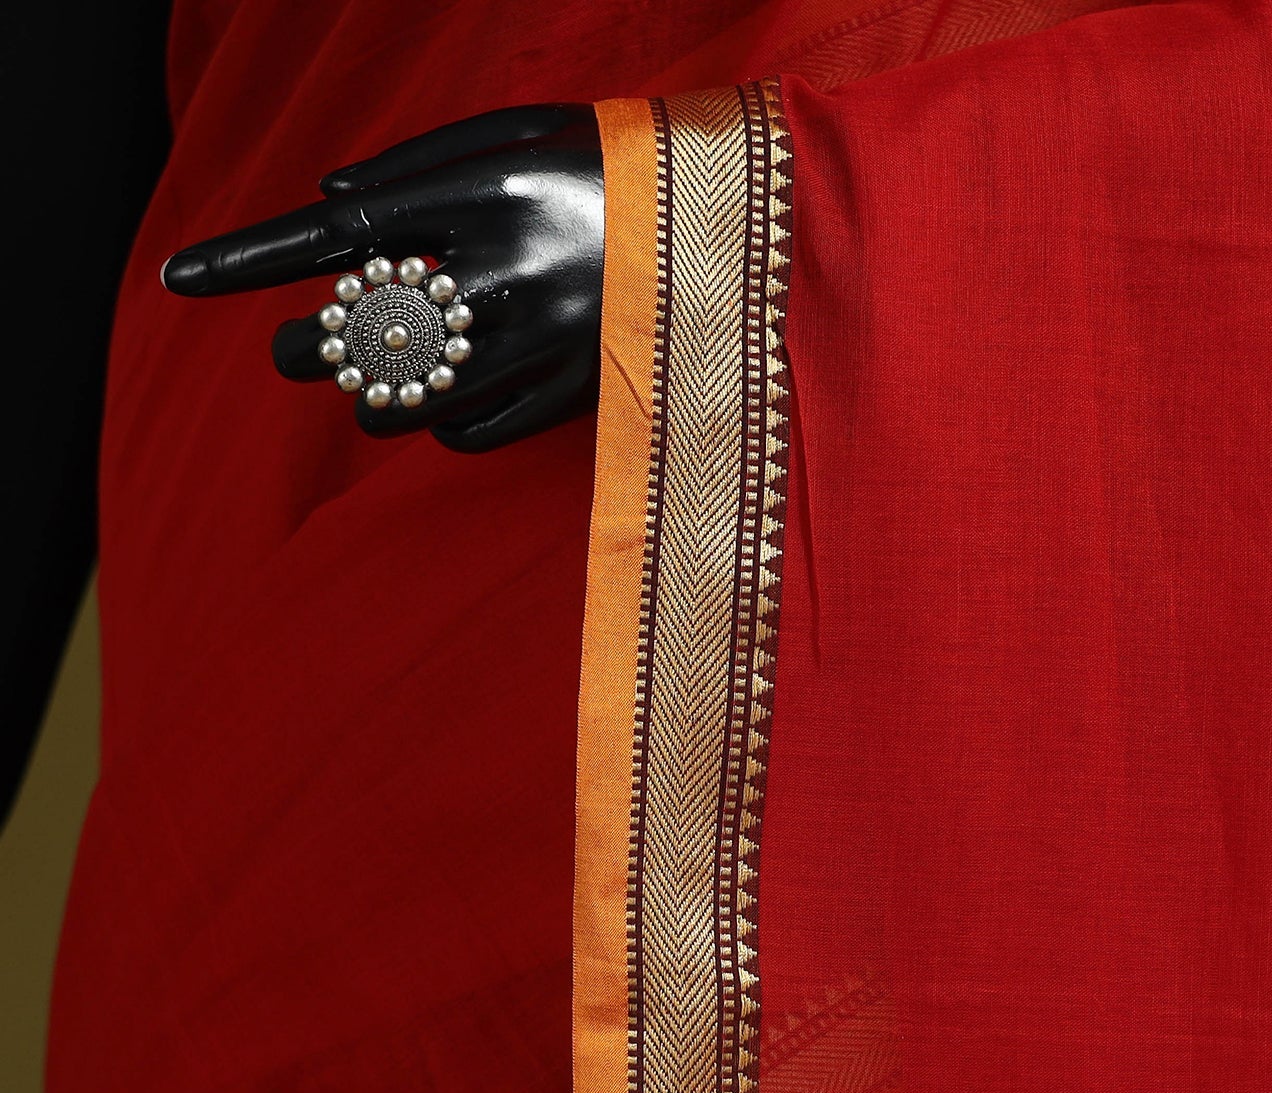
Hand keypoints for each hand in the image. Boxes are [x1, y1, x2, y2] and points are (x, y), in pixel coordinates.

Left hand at [161, 104, 603, 453]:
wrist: (741, 230)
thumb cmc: (618, 167)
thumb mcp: (525, 130)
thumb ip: (423, 161)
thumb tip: (330, 201)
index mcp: (482, 194)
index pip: (334, 233)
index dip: (250, 258)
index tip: (179, 278)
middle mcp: (505, 271)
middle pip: (364, 330)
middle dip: (309, 349)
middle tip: (293, 353)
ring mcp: (544, 341)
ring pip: (412, 397)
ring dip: (370, 400)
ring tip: (365, 389)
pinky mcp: (580, 396)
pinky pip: (476, 432)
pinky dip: (443, 426)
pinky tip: (444, 409)